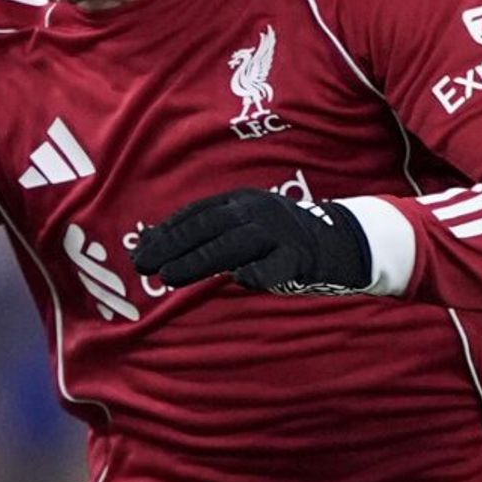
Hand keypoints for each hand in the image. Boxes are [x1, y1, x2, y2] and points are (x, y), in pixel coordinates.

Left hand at [131, 188, 373, 294]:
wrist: (340, 241)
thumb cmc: (277, 238)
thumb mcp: (239, 226)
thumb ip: (202, 233)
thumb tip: (152, 240)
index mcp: (240, 201)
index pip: (196, 214)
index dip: (167, 232)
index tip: (140, 251)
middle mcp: (257, 211)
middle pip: (209, 227)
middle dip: (173, 245)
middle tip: (143, 265)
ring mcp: (279, 233)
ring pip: (234, 245)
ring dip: (200, 260)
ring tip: (169, 276)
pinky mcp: (300, 258)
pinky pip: (278, 266)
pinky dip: (260, 272)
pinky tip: (241, 280)